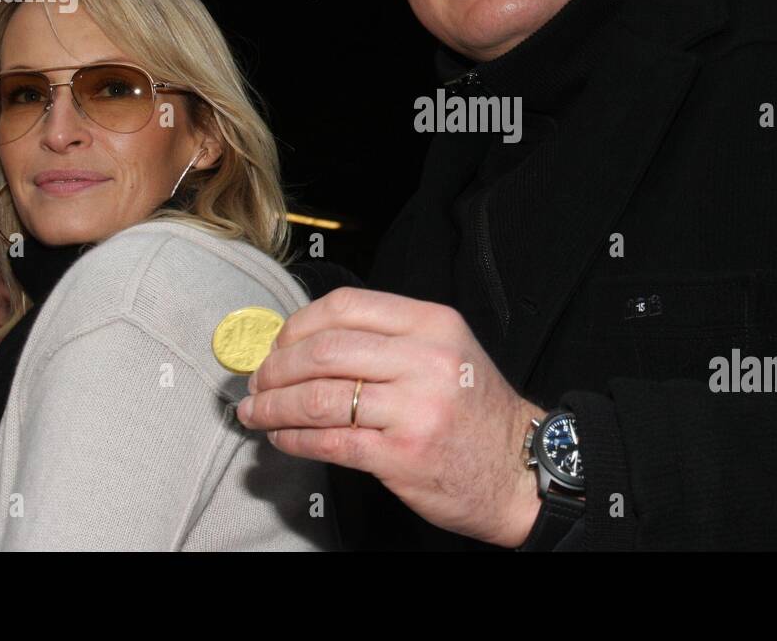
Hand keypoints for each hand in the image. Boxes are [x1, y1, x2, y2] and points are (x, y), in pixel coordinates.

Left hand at [235, 287, 546, 546]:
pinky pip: (330, 441)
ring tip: (257, 411)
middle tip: (258, 380)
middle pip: (324, 350)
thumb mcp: (446, 352)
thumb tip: (309, 342)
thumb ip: (389, 340)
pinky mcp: (401, 455)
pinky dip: (294, 439)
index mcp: (433, 325)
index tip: (278, 343)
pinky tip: (283, 437)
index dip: (298, 324)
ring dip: (275, 406)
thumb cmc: (476, 412)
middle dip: (276, 367)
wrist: (519, 469)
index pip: (347, 307)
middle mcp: (425, 360)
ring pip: (319, 397)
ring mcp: (414, 408)